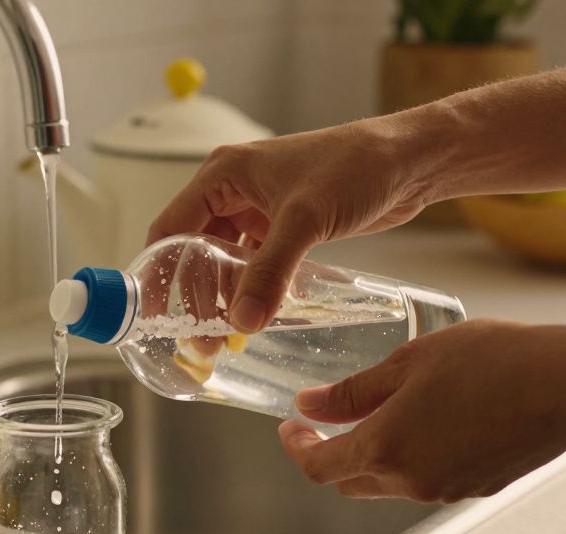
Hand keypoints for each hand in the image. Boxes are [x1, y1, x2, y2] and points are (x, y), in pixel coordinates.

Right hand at [146, 118, 434, 332]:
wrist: (412, 160)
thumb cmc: (358, 165)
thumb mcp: (306, 219)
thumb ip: (271, 272)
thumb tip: (242, 321)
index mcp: (222, 175)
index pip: (171, 228)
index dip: (158, 274)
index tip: (154, 315)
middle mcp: (234, 191)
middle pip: (194, 251)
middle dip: (194, 297)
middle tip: (199, 341)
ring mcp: (259, 209)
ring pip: (224, 262)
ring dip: (222, 299)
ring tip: (224, 340)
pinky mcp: (284, 227)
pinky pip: (253, 266)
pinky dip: (250, 291)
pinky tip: (254, 319)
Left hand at [277, 320, 565, 503]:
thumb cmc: (490, 362)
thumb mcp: (407, 363)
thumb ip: (353, 391)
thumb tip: (310, 405)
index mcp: (384, 449)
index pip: (319, 467)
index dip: (298, 448)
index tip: (292, 428)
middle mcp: (411, 482)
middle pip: (350, 481)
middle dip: (332, 454)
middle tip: (327, 421)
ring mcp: (445, 490)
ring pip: (389, 483)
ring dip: (375, 456)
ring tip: (386, 411)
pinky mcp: (476, 488)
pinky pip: (427, 480)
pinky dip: (414, 458)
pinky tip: (430, 422)